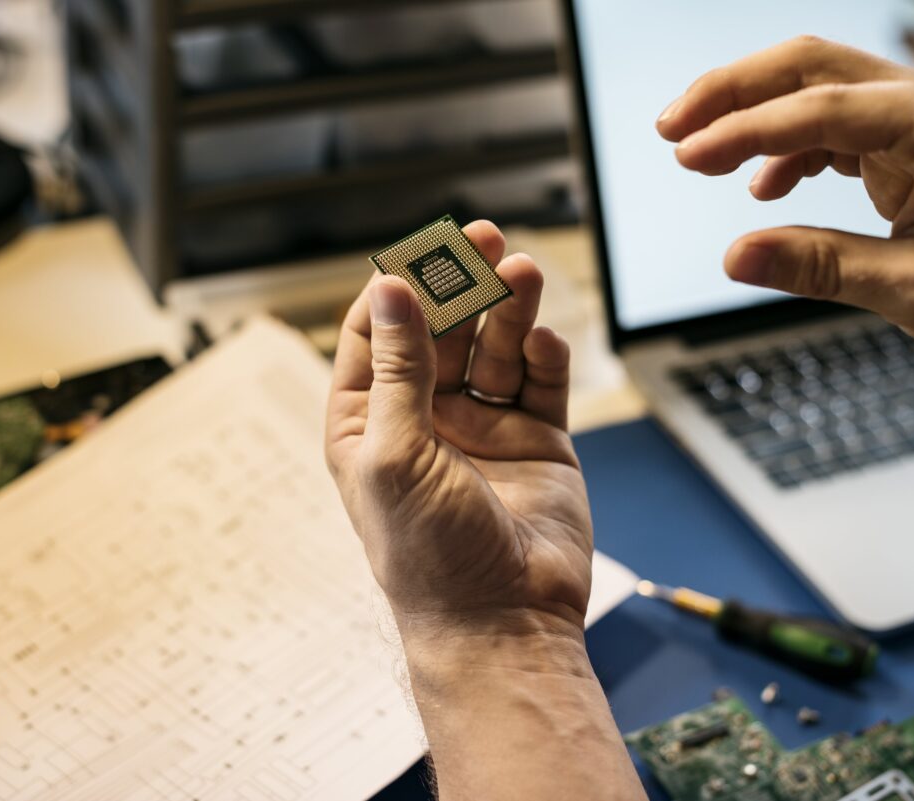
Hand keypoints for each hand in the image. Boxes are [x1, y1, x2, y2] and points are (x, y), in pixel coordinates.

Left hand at [325, 221, 592, 645]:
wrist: (502, 622)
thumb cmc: (428, 555)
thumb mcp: (395, 453)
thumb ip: (398, 369)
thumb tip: (393, 289)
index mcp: (368, 422)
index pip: (376, 335)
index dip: (397, 289)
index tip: (421, 252)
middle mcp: (424, 419)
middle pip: (441, 330)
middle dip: (461, 284)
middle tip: (484, 239)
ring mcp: (482, 428)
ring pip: (495, 347)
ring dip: (509, 310)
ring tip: (525, 273)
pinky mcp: (536, 441)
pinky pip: (540, 383)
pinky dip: (545, 356)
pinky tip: (545, 341)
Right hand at [658, 36, 913, 360]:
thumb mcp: (913, 289)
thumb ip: (823, 267)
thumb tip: (737, 257)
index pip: (826, 109)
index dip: (749, 130)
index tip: (690, 154)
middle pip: (814, 66)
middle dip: (735, 92)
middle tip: (673, 127)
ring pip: (815, 87)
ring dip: (750, 115)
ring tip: (697, 154)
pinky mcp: (903, 143)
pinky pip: (829, 124)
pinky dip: (783, 148)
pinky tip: (761, 189)